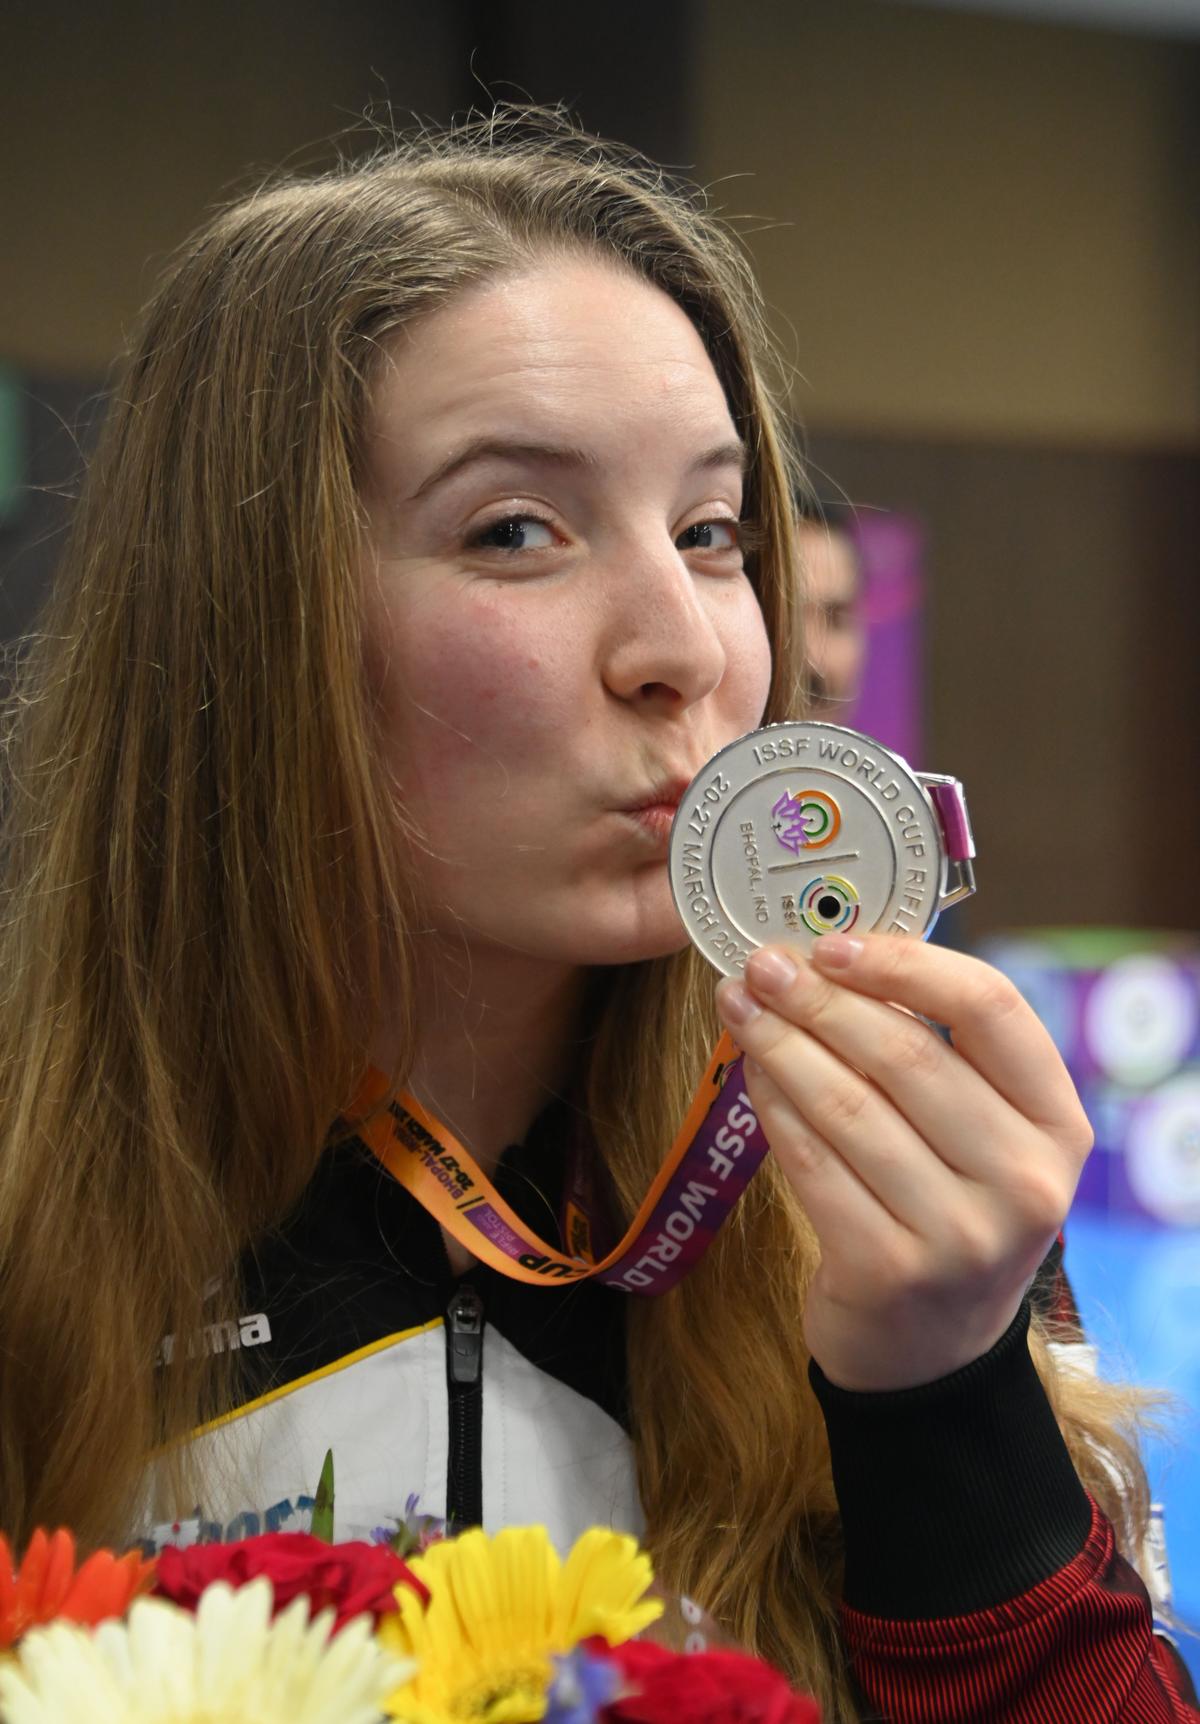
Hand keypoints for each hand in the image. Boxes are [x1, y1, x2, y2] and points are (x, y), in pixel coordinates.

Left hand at [715, 933, 1092, 1391]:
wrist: (931, 1352)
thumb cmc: (948, 1207)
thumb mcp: (980, 1134)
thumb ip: (936, 1051)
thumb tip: (832, 956)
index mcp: (1057, 1124)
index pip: (992, 1008)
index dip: (906, 964)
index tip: (834, 943)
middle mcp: (1024, 1180)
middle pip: (908, 1054)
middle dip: (820, 999)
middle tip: (761, 965)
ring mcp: (960, 1234)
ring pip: (849, 1106)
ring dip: (781, 1044)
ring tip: (739, 1006)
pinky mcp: (888, 1270)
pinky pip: (811, 1163)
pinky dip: (773, 1107)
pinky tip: (749, 1072)